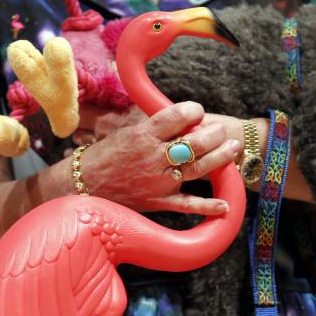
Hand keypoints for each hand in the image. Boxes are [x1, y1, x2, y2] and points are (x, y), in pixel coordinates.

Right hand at [71, 101, 241, 214]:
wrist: (82, 186)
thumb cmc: (102, 157)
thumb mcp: (123, 131)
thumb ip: (150, 122)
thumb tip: (171, 110)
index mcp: (143, 134)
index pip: (179, 115)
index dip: (194, 111)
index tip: (197, 112)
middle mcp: (153, 156)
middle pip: (195, 141)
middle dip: (214, 134)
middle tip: (221, 131)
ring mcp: (158, 180)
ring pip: (198, 167)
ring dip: (221, 157)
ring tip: (233, 149)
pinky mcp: (158, 202)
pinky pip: (187, 204)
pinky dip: (207, 205)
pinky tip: (225, 204)